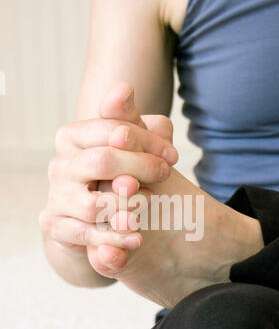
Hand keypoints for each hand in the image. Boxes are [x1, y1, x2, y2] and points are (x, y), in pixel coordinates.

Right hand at [39, 82, 177, 264]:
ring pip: (95, 204)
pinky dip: (116, 239)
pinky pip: (87, 235)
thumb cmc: (116, 173)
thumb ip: (130, 120)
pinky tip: (138, 238)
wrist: (92, 216)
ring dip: (129, 205)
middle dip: (141, 168)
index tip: (172, 155)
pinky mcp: (57, 227)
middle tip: (165, 175)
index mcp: (72, 137)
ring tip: (151, 203)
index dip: (147, 141)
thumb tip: (123, 89)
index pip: (112, 129)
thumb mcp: (127, 146)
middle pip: (103, 161)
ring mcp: (56, 198)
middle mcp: (59, 165)